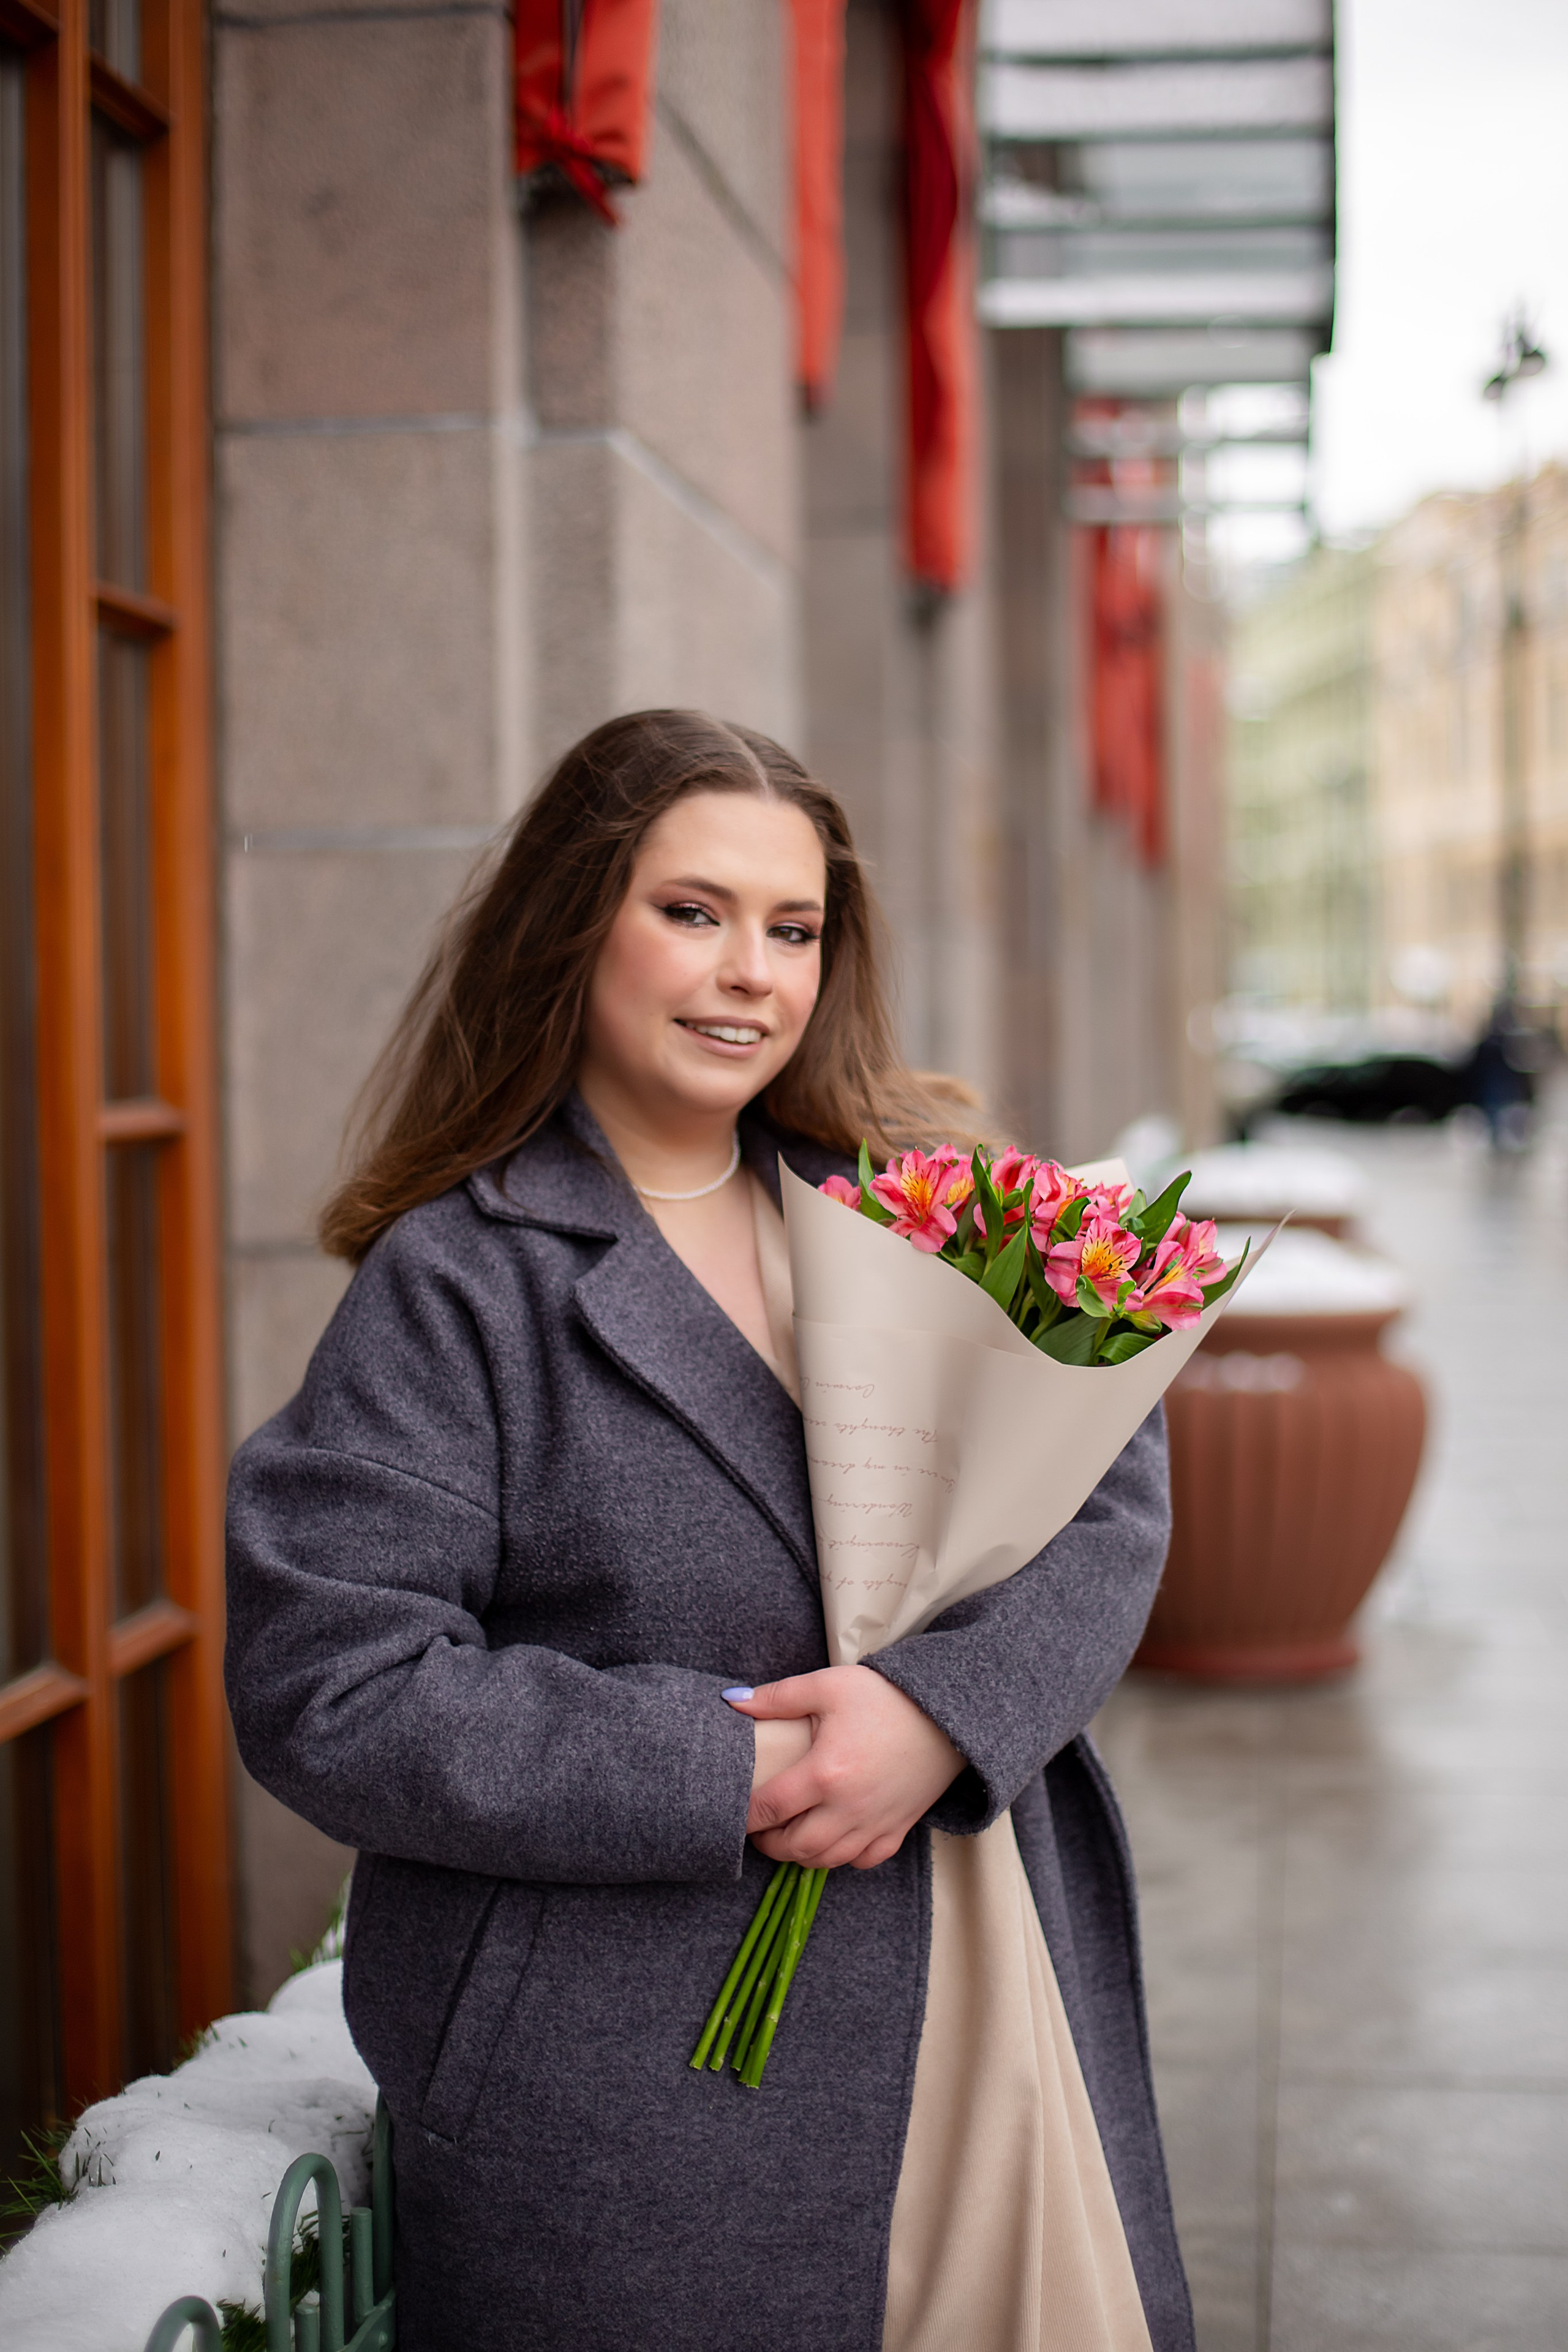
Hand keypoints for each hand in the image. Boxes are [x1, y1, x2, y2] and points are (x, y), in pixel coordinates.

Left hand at [724, 1667, 964, 1870]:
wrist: (945, 1713)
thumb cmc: (885, 1697)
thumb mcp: (829, 1685)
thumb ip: (778, 1697)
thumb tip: (733, 1701)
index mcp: (825, 1773)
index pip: (769, 1807)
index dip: (745, 1815)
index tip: (736, 1810)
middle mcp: (848, 1808)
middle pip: (795, 1846)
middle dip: (769, 1842)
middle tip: (760, 1827)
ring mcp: (874, 1824)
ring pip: (826, 1860)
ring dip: (801, 1854)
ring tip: (790, 1834)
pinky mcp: (897, 1830)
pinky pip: (863, 1861)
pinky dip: (842, 1858)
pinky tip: (834, 1838)